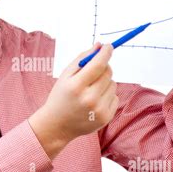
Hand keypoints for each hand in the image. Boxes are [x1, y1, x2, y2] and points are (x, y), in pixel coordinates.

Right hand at [29, 42, 118, 157]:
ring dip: (105, 83)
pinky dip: (108, 95)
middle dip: (104, 67)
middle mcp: (89, 99)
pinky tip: (95, 102)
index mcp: (76, 86)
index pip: (98, 65)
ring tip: (91, 90)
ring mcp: (99, 110)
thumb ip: (82, 59)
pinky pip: (115, 97)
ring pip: (113, 84)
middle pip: (108, 73)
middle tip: (95, 69)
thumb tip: (99, 45)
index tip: (108, 46)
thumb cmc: (61, 96)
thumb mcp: (65, 75)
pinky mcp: (106, 118)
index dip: (105, 53)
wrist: (57, 125)